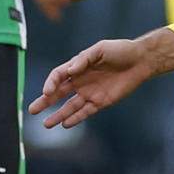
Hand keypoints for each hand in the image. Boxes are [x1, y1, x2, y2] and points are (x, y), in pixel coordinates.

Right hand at [28, 31, 173, 128]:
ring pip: (70, 106)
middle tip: (32, 110)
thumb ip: (84, 59)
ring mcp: (90, 92)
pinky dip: (76, 118)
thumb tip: (70, 71)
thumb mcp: (101, 49)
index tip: (47, 92)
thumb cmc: (120, 50)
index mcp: (77, 66)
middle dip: (45, 102)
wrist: (141, 60)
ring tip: (46, 124)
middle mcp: (80, 81)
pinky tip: (65, 124)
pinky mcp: (101, 101)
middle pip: (58, 93)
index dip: (50, 83)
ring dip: (58, 115)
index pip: (58, 76)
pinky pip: (86, 112)